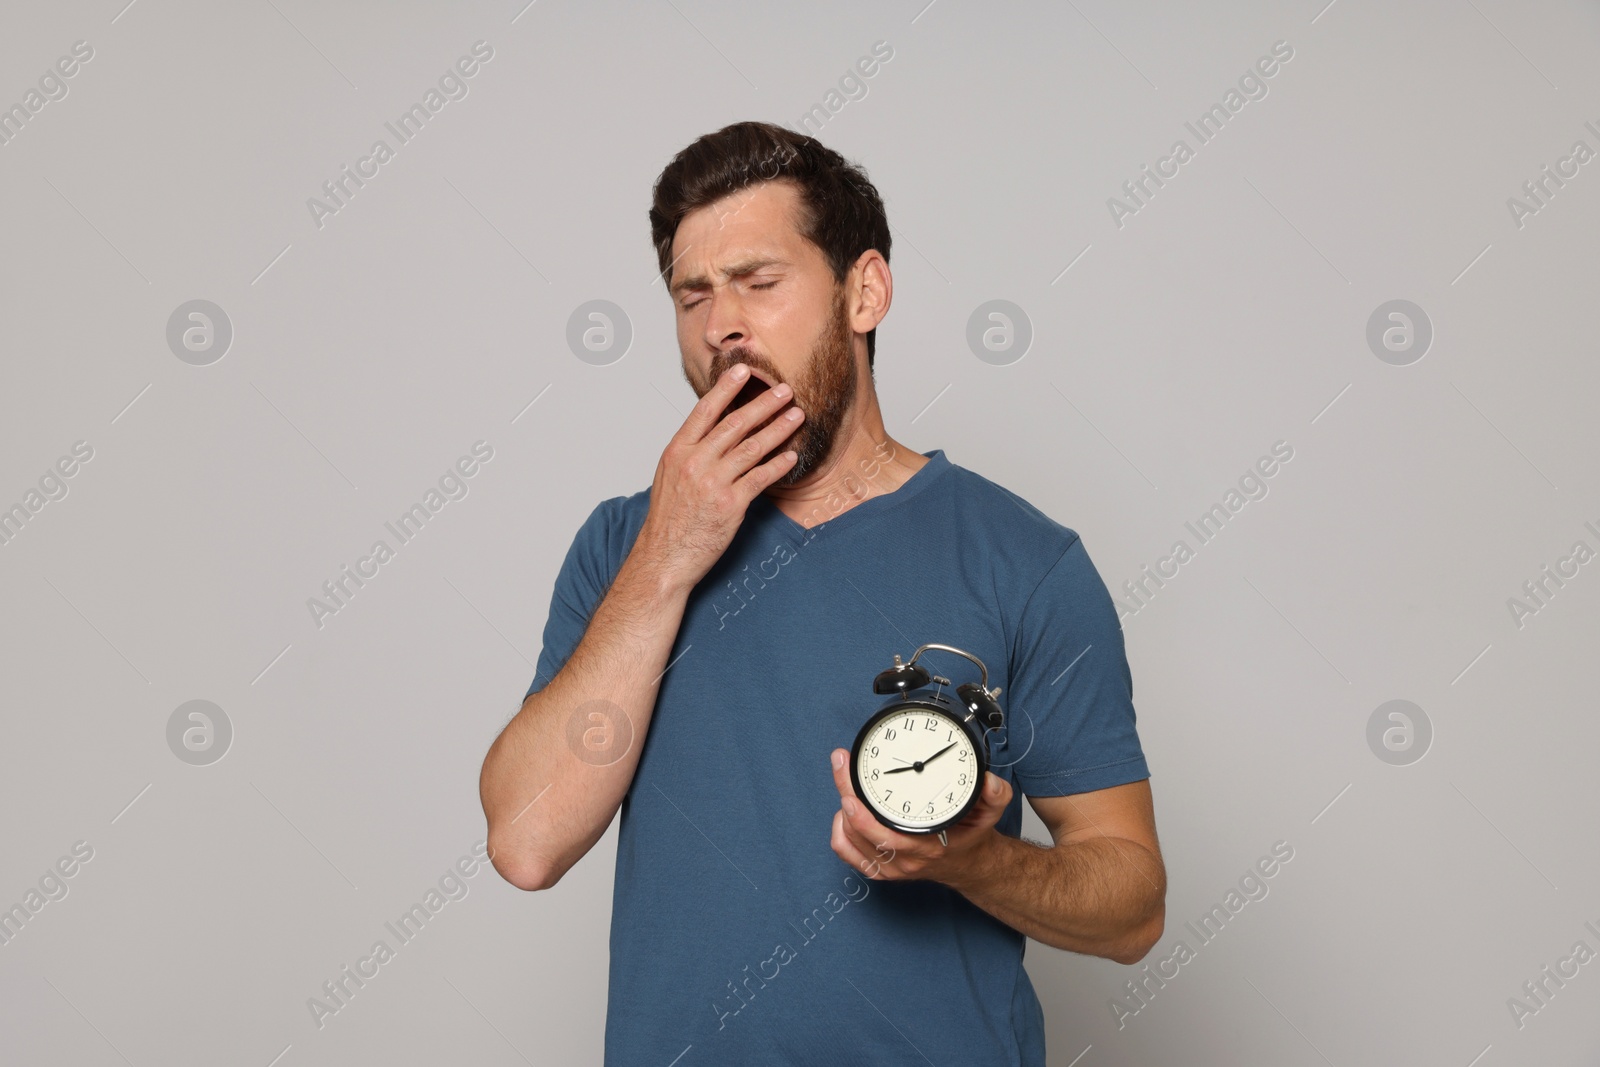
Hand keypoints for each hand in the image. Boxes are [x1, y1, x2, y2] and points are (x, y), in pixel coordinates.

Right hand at [632, 364, 804, 592]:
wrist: (664, 557)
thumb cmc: (669, 519)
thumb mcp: (670, 476)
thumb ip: (692, 451)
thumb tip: (717, 428)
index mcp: (678, 451)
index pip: (705, 410)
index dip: (726, 388)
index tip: (744, 370)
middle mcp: (694, 463)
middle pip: (735, 424)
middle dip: (764, 404)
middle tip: (785, 391)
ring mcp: (712, 483)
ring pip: (753, 448)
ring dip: (778, 429)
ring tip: (797, 417)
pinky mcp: (730, 505)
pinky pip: (760, 478)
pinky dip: (779, 465)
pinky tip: (792, 456)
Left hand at [828, 748, 1012, 887]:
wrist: (968, 864)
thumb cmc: (970, 836)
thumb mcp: (989, 813)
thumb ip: (995, 794)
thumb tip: (989, 780)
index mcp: (927, 846)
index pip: (884, 834)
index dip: (862, 812)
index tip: (852, 786)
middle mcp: (904, 860)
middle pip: (858, 830)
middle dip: (845, 793)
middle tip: (841, 765)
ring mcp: (889, 867)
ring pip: (848, 840)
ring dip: (842, 810)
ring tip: (847, 783)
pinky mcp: (880, 869)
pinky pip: (847, 853)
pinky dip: (840, 831)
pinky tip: (846, 813)